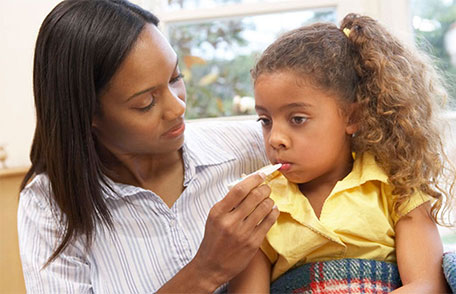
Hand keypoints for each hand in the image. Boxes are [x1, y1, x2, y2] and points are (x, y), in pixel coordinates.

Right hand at [192, 173, 278, 289]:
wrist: (211, 267)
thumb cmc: (213, 240)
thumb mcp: (214, 218)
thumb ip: (228, 203)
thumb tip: (246, 186)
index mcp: (218, 212)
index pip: (239, 189)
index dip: (253, 179)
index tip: (260, 175)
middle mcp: (230, 221)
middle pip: (254, 196)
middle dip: (264, 188)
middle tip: (266, 187)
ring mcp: (243, 233)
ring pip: (264, 208)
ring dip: (269, 200)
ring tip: (268, 199)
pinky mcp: (253, 243)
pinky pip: (268, 222)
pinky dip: (273, 213)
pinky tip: (273, 210)